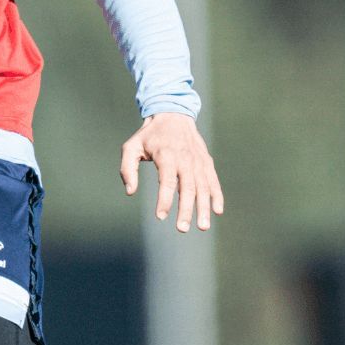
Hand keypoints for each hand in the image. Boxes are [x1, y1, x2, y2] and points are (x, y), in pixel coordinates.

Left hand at [119, 111, 222, 231]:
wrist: (173, 115)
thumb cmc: (149, 136)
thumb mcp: (131, 147)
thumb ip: (127, 169)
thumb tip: (130, 192)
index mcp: (166, 155)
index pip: (167, 182)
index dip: (165, 200)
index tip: (161, 217)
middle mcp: (185, 158)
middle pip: (188, 188)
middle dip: (186, 210)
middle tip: (182, 229)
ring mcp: (198, 161)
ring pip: (203, 187)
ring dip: (204, 207)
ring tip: (202, 227)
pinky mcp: (206, 162)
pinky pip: (213, 181)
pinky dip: (217, 195)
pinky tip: (217, 211)